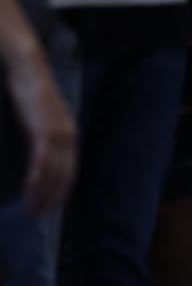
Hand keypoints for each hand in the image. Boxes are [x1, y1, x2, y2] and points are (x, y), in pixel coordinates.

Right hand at [9, 61, 76, 215]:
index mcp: (69, 134)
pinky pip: (42, 162)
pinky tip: (28, 193)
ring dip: (42, 195)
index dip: (60, 192)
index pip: (70, 171)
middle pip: (64, 177)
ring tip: (31, 212)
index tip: (49, 209)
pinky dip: (36, 180)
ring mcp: (58, 133)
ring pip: (53, 173)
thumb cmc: (28, 91)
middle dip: (51, 200)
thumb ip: (39, 137)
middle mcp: (68, 135)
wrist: (27, 67)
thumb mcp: (38, 118)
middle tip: (37, 218)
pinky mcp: (44, 130)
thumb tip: (33, 156)